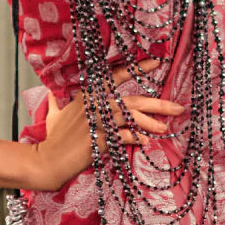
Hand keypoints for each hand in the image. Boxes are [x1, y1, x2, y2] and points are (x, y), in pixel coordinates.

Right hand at [28, 62, 184, 190]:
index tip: (156, 62)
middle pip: (131, 101)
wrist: (46, 162)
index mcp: (85, 96)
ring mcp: (95, 123)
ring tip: (164, 128)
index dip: (136, 69)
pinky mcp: (97, 141)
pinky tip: (144, 141)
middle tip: (178, 107)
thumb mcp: (52, 117)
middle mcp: (92, 106)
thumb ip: (55, 104)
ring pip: (129, 117)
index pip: (113, 76)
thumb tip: (51, 96)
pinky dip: (135, 137)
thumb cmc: (52, 140)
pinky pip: (122, 137)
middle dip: (157, 104)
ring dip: (150, 123)